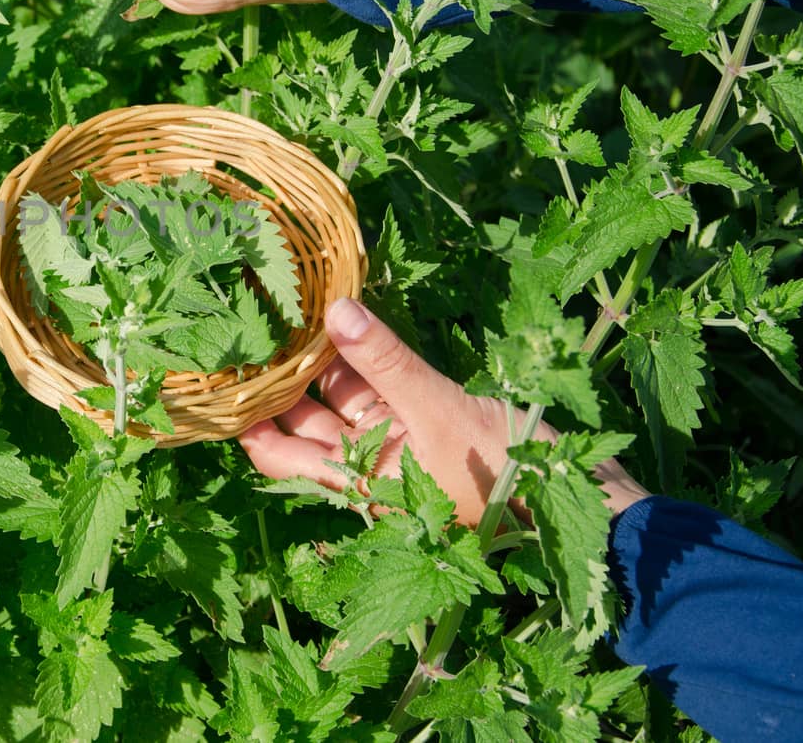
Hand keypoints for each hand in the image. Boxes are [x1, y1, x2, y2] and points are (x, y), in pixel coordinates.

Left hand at [240, 298, 649, 525]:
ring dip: (316, 355)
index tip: (216, 369)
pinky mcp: (424, 414)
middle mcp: (365, 460)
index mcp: (354, 479)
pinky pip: (378, 382)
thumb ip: (386, 362)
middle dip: (275, 375)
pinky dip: (360, 352)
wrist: (586, 499)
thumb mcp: (440, 412)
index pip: (275, 454)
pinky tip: (341, 310)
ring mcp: (394, 437)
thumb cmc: (505, 473)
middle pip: (300, 418)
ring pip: (337, 395)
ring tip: (284, 303)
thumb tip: (335, 310)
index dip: (243, 416)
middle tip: (243, 317)